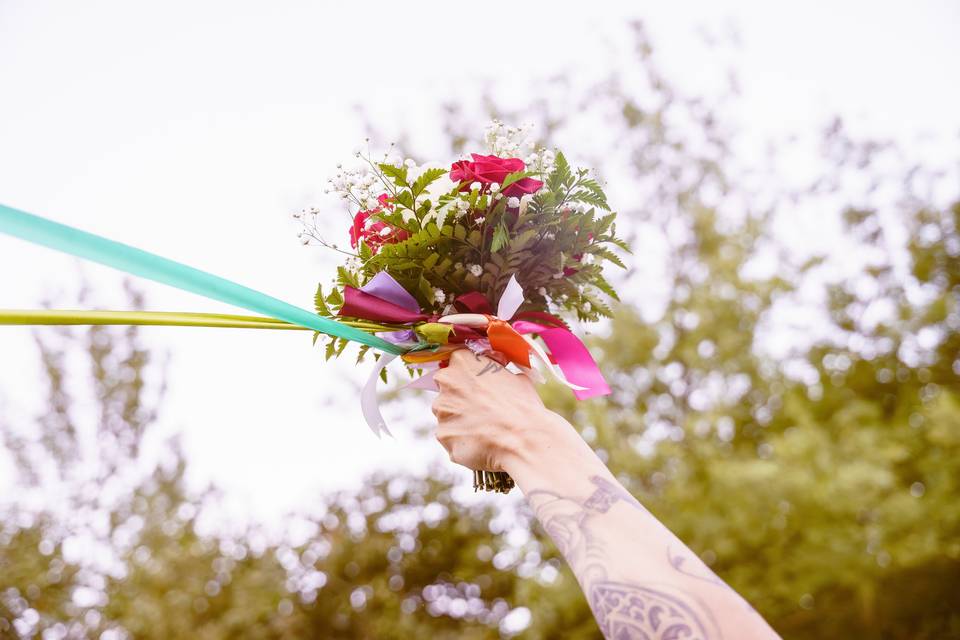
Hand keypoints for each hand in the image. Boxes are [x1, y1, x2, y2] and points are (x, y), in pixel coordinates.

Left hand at [432, 348, 554, 472]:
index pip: (456, 364)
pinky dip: (461, 443)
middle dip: (459, 402)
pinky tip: (480, 445)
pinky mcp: (443, 435)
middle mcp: (446, 382)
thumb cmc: (523, 406)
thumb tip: (501, 381)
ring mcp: (442, 410)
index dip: (467, 378)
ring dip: (460, 423)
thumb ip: (497, 376)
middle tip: (480, 412)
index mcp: (463, 361)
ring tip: (483, 431)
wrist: (524, 439)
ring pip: (447, 417)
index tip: (477, 388)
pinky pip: (450, 438)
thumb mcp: (516, 379)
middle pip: (446, 392)